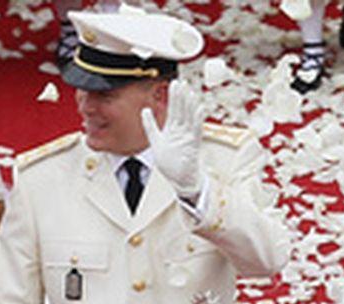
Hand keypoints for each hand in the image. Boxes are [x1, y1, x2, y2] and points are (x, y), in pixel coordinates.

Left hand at [140, 80, 203, 199]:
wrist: (180, 180)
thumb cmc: (170, 163)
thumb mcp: (156, 141)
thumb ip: (150, 126)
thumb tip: (144, 110)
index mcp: (172, 129)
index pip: (174, 109)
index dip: (174, 97)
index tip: (174, 84)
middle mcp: (181, 131)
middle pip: (182, 110)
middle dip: (181, 96)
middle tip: (181, 82)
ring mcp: (188, 137)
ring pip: (189, 117)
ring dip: (189, 105)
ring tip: (189, 92)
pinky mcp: (193, 145)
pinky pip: (196, 130)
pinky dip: (197, 119)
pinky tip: (198, 109)